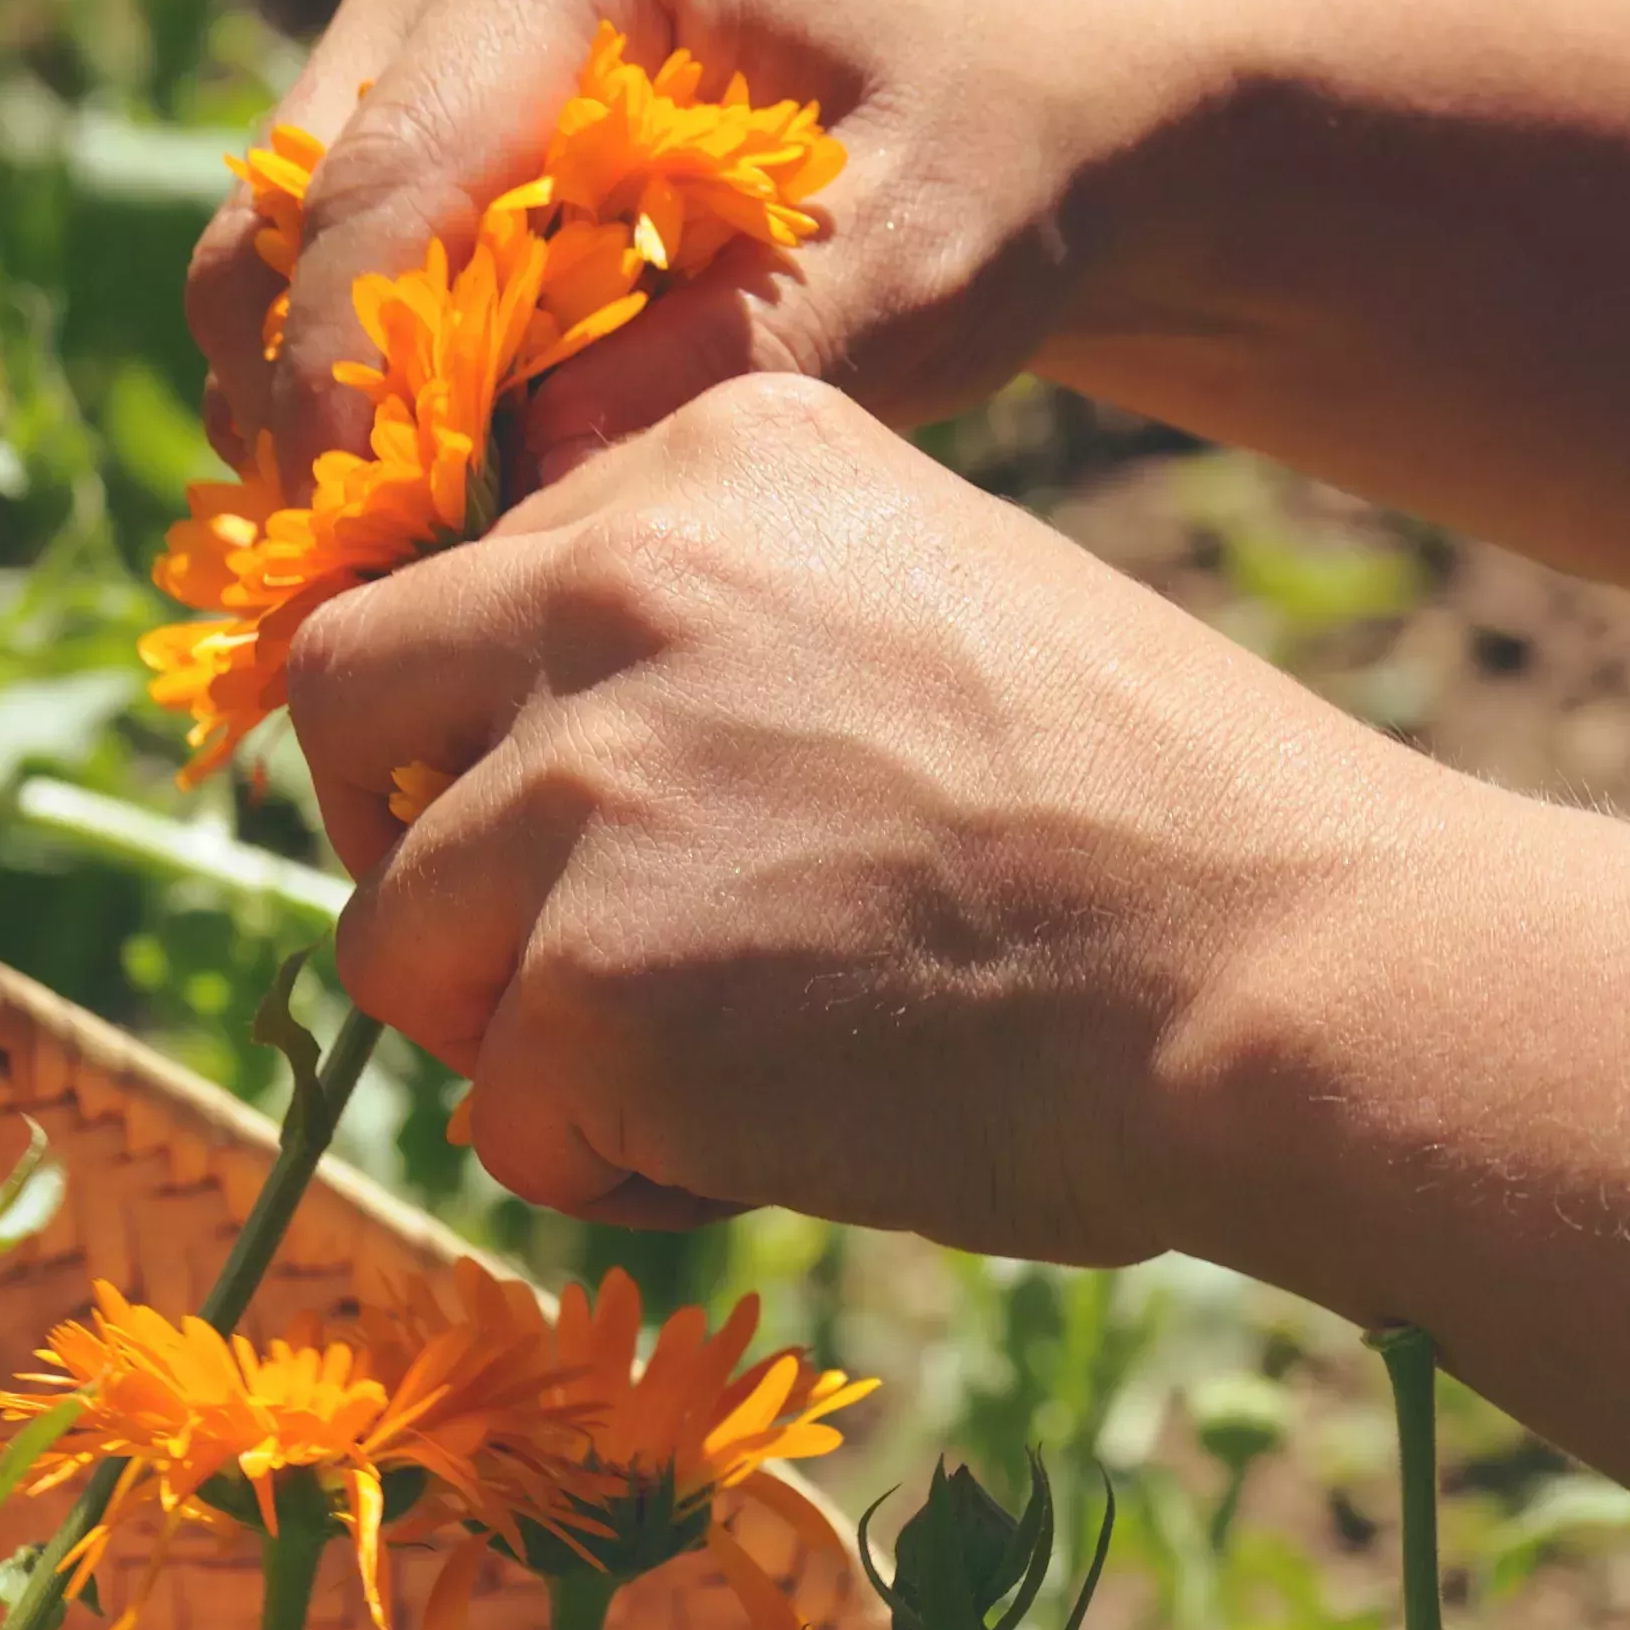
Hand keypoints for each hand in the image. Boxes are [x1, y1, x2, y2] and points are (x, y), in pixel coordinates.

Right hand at [187, 0, 1119, 484]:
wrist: (1005, 121)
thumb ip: (736, 357)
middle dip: (320, 410)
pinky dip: (342, 408)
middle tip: (405, 580)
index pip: (385, 179)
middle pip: (284, 218)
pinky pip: (298, 293)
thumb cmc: (979, 173)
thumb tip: (538, 470)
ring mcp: (409, 48)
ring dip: (314, 420)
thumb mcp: (914, 271)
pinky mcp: (399, 139)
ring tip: (428, 556)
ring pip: (259, 263)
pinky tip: (447, 506)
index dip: (354, 378)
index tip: (386, 548)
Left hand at [288, 373, 1428, 1259]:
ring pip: (396, 938)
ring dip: (523, 1033)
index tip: (559, 817)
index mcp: (710, 459)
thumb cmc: (1149, 829)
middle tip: (543, 954)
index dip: (473, 725)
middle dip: (412, 843)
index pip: (449, 576)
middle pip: (342, 709)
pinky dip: (608, 1171)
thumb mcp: (919, 602)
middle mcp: (615, 579)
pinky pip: (499, 1118)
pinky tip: (766, 1147)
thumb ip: (713, 628)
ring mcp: (585, 783)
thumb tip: (519, 746)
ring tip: (716, 1072)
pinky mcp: (588, 986)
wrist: (1287, 970)